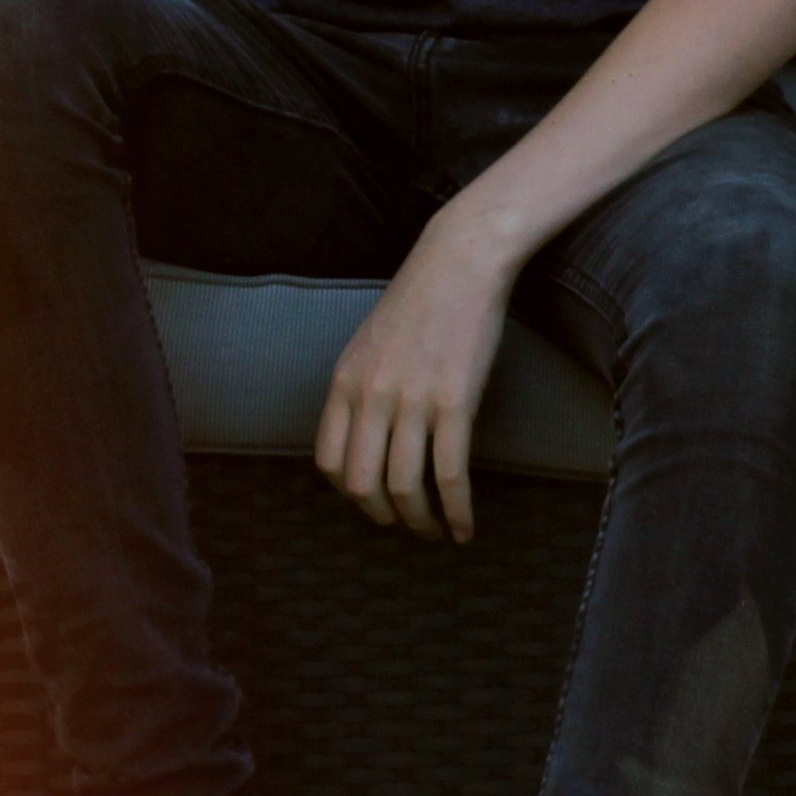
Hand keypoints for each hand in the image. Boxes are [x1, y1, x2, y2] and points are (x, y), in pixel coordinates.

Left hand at [317, 226, 519, 542]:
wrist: (460, 262)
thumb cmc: (421, 300)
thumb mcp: (370, 344)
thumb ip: (361, 389)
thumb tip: (369, 436)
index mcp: (344, 383)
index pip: (329, 462)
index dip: (349, 494)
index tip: (374, 501)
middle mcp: (370, 397)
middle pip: (362, 484)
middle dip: (383, 517)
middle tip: (406, 526)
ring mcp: (411, 402)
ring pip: (405, 487)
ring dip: (421, 522)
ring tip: (437, 532)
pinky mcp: (454, 403)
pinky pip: (450, 474)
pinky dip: (457, 510)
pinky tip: (465, 527)